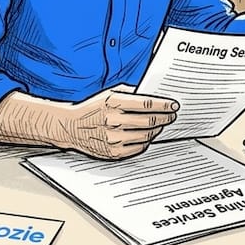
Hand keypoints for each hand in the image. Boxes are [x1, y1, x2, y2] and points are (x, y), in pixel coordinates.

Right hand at [59, 85, 178, 159]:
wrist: (70, 127)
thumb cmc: (91, 109)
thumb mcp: (107, 94)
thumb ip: (129, 92)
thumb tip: (151, 93)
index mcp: (113, 103)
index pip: (146, 104)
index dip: (164, 105)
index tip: (173, 106)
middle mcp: (114, 121)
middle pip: (150, 121)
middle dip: (165, 118)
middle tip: (171, 116)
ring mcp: (114, 138)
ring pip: (146, 135)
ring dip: (157, 130)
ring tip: (160, 125)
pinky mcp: (113, 152)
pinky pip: (138, 148)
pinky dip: (146, 141)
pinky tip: (147, 136)